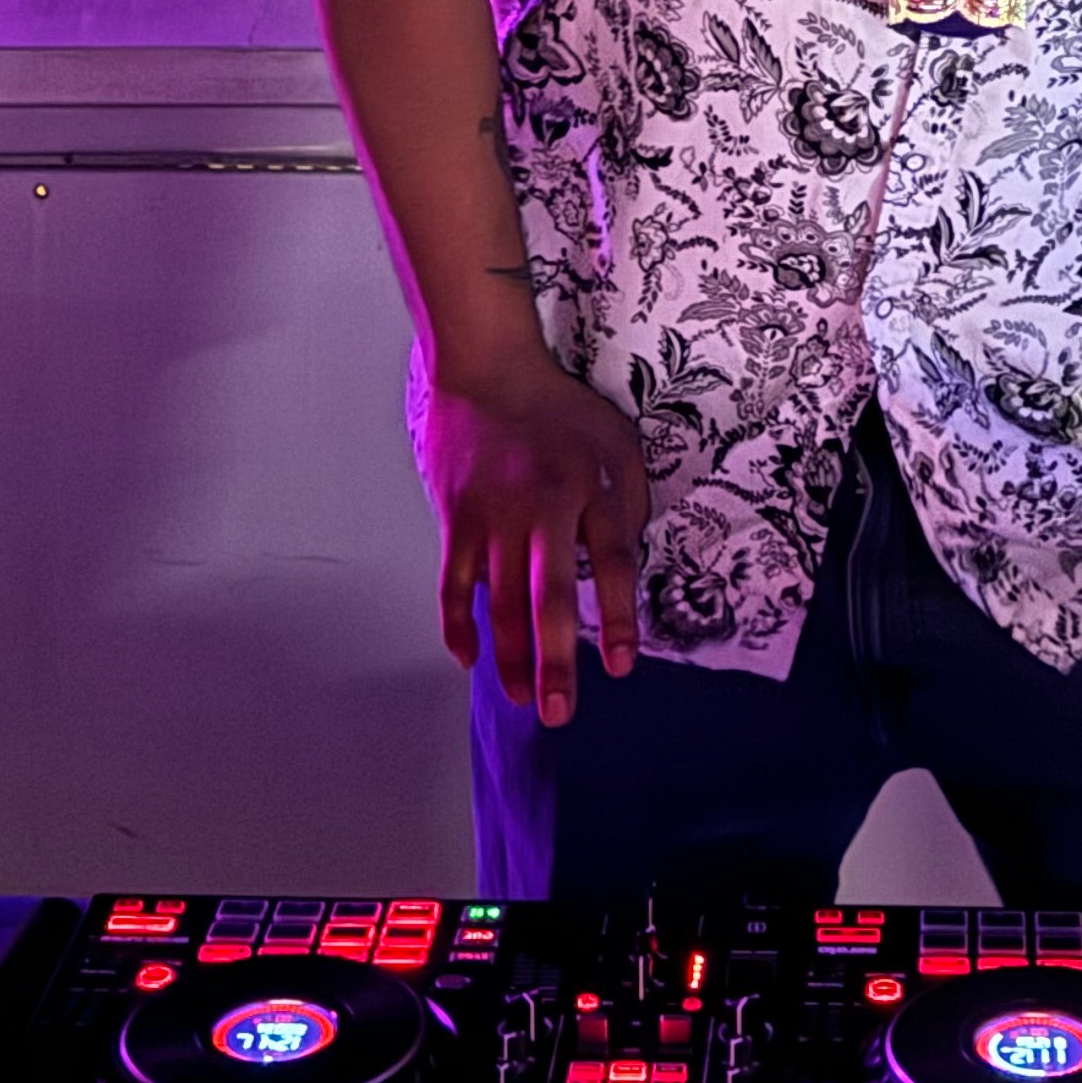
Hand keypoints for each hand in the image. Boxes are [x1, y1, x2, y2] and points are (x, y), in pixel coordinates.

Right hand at [419, 347, 650, 724]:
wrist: (486, 370)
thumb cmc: (558, 410)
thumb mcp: (615, 441)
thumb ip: (628, 502)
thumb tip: (623, 565)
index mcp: (588, 486)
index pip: (613, 561)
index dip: (619, 615)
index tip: (623, 664)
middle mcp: (541, 507)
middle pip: (549, 597)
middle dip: (555, 659)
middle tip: (559, 712)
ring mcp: (492, 516)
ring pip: (498, 603)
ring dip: (509, 657)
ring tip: (522, 698)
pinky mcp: (455, 519)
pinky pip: (453, 585)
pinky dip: (457, 626)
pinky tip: (468, 658)